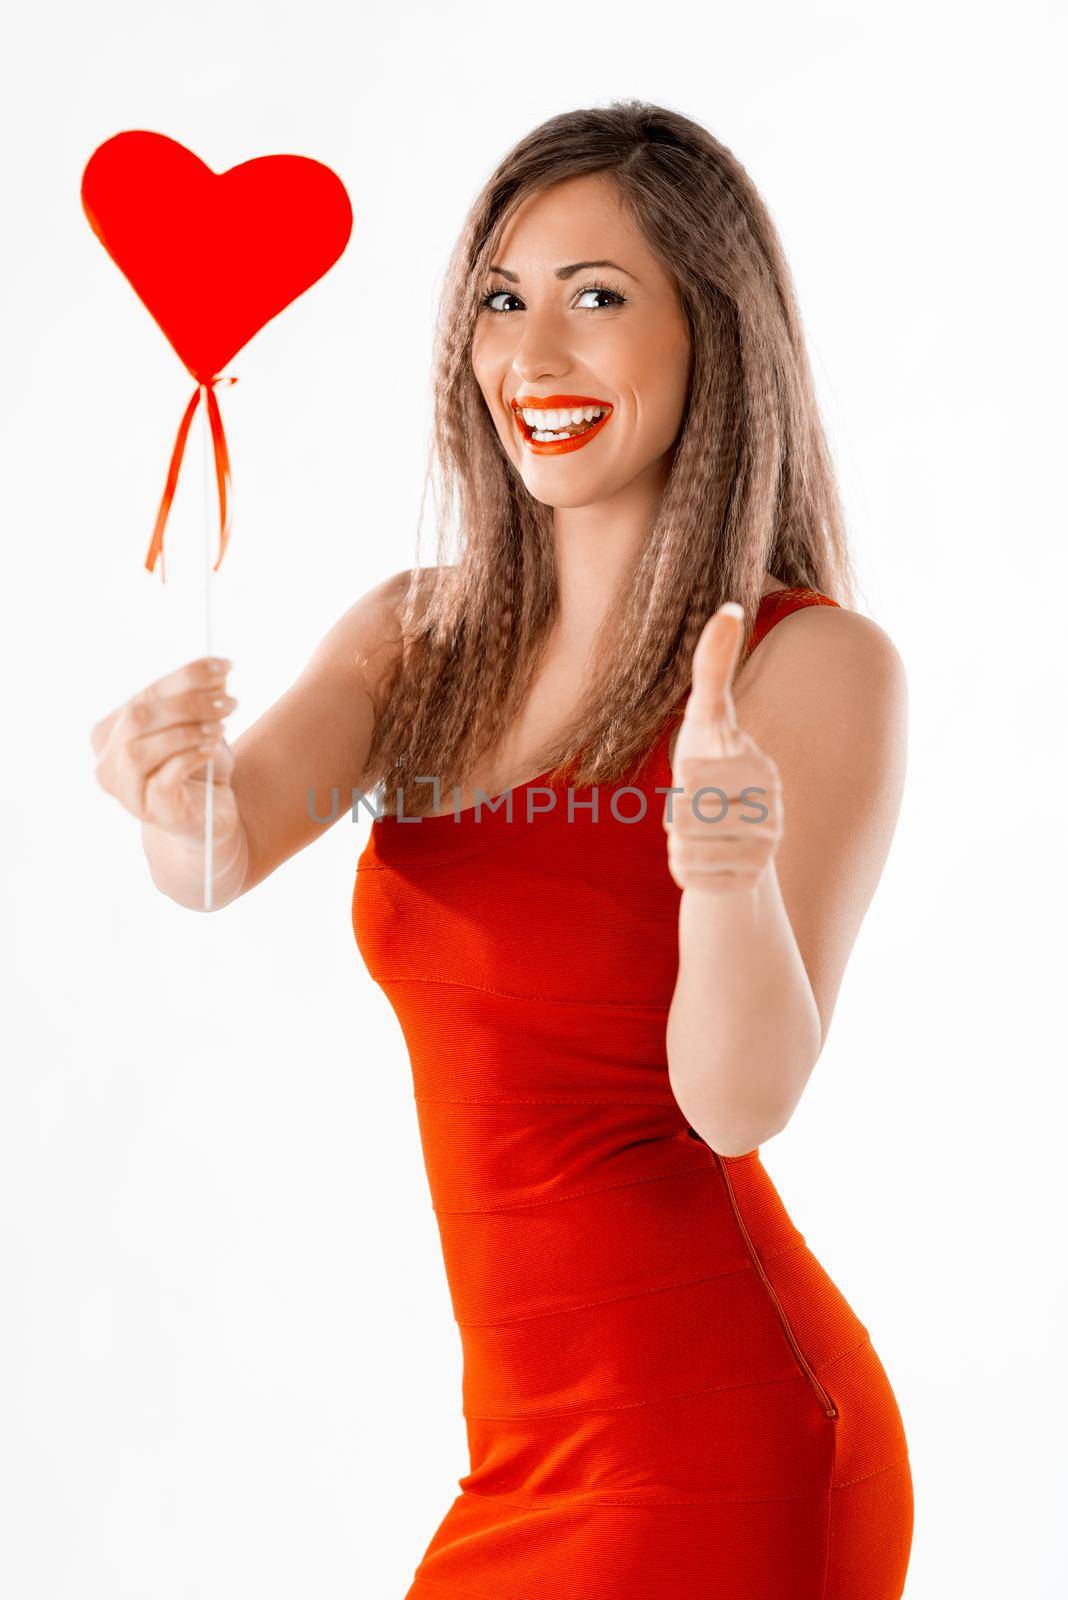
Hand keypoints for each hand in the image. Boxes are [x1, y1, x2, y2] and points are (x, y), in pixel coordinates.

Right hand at [90, 656, 239, 844]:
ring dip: (185, 732)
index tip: (223, 665)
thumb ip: (203, 700)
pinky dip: (187, 759)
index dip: (185, 677)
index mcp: (113, 731)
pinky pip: (161, 780)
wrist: (210, 818)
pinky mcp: (147, 811)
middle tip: (229, 701)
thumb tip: (216, 670)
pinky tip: (210, 750)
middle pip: (139, 718)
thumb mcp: (203, 727)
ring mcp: (124, 788)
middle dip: (187, 703)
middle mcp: (108, 760)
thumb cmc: (199, 769)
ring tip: (221, 727)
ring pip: (139, 750)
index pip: (146, 694)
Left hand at [664, 602, 782, 894]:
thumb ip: (713, 666)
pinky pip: (689, 875)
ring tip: (700, 835)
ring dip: (677, 842)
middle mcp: (772, 809)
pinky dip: (685, 870)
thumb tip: (728, 605)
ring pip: (684, 847)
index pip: (691, 775)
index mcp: (760, 767)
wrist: (731, 842)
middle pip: (685, 814)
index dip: (681, 780)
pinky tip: (706, 861)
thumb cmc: (710, 768)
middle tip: (696, 811)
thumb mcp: (706, 719)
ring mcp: (765, 849)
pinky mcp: (749, 883)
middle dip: (676, 814)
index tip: (698, 778)